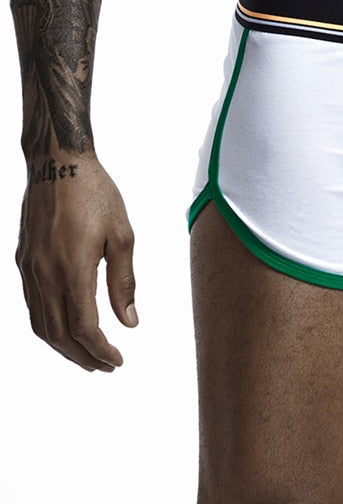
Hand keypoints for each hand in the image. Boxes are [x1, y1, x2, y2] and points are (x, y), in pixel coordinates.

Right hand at [16, 155, 137, 370]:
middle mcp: (45, 275)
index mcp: (73, 269)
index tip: (119, 361)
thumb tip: (130, 322)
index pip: (84, 327)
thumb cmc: (97, 195)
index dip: (101, 350)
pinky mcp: (23, 261)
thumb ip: (124, 282)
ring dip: (63, 347)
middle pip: (59, 335)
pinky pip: (32, 306)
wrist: (58, 164)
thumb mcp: (123, 236)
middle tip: (106, 367)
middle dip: (83, 357)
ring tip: (87, 356)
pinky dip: (48, 326)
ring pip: (40, 325)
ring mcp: (29, 270)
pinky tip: (65, 328)